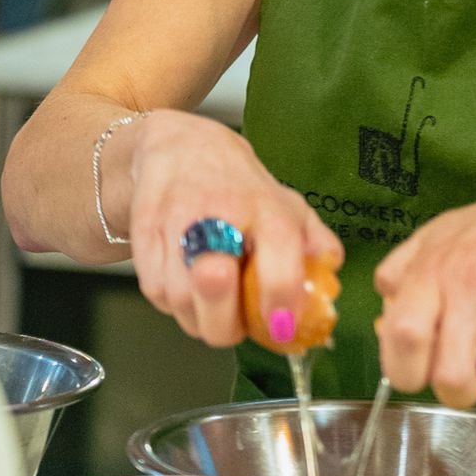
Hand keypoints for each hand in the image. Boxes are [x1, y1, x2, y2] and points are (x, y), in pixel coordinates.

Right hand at [126, 111, 341, 347]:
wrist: (181, 148)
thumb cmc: (239, 185)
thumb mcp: (287, 204)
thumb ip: (314, 241)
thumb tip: (331, 273)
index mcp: (267, 209)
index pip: (277, 268)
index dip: (279, 307)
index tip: (281, 326)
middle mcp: (221, 214)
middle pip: (217, 289)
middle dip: (228, 325)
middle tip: (237, 325)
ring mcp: (178, 223)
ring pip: (182, 301)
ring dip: (199, 318)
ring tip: (212, 302)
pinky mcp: (145, 234)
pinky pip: (156, 294)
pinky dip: (172, 304)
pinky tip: (187, 284)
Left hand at [373, 150, 475, 408]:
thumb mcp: (444, 235)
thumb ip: (406, 277)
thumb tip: (384, 331)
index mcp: (431, 263)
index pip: (398, 337)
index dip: (407, 371)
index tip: (424, 370)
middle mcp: (467, 275)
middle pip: (447, 376)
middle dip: (461, 395)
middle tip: (473, 382)